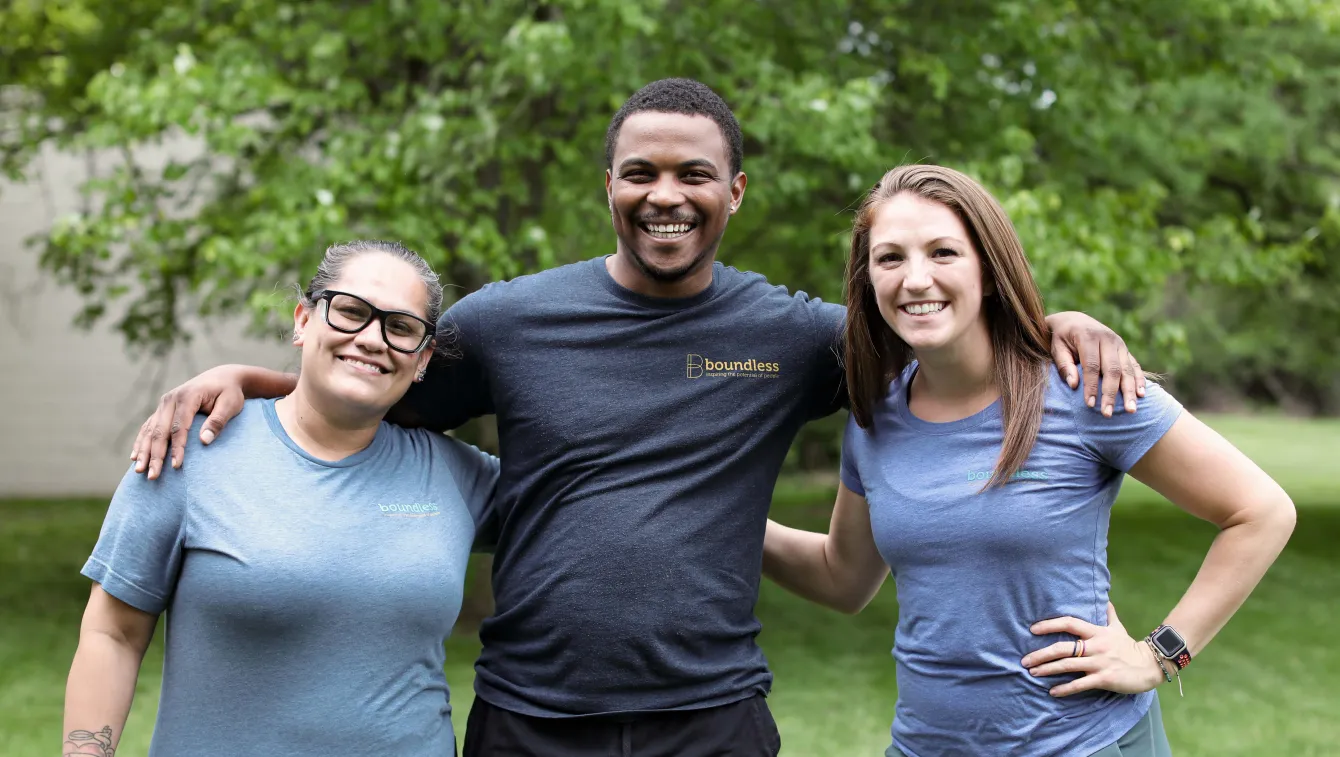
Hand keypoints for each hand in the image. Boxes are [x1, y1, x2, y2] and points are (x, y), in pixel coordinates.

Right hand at [130, 365, 247, 479]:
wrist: (221, 377)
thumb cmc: (229, 393)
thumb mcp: (230, 404)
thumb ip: (218, 421)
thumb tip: (204, 441)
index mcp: (187, 396)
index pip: (179, 427)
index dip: (177, 448)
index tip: (177, 466)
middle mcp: (170, 399)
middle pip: (160, 431)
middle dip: (155, 455)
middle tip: (152, 476)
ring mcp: (164, 404)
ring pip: (150, 431)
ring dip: (144, 451)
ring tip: (139, 471)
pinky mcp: (162, 410)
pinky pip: (148, 427)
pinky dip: (141, 442)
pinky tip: (135, 457)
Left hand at [1022, 602, 1164, 696]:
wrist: (1150, 665)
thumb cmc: (1129, 647)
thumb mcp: (1118, 627)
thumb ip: (1108, 614)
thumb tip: (1105, 598)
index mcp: (1096, 632)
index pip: (1069, 623)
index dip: (1050, 625)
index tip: (1032, 629)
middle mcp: (1095, 646)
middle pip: (1063, 647)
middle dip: (1041, 654)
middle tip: (1025, 660)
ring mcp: (1099, 663)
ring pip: (1068, 665)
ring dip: (1048, 669)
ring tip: (1032, 672)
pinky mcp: (1104, 678)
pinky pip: (1080, 684)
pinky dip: (1065, 688)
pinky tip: (1052, 691)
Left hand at [1044, 311, 1144, 416]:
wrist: (1073, 320)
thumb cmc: (1061, 338)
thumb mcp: (1056, 347)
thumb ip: (1063, 365)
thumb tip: (1073, 385)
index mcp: (1088, 336)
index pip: (1092, 365)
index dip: (1091, 386)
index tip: (1090, 405)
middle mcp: (1107, 338)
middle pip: (1112, 370)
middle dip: (1111, 393)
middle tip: (1108, 414)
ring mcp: (1119, 343)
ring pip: (1127, 370)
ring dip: (1129, 391)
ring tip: (1130, 411)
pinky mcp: (1125, 349)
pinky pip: (1134, 366)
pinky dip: (1139, 380)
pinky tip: (1141, 395)